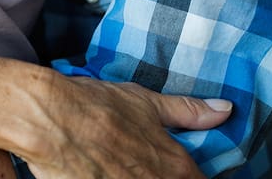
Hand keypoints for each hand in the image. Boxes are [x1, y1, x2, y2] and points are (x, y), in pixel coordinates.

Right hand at [20, 74, 231, 178]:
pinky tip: (102, 173)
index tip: (180, 168)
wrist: (46, 118)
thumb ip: (187, 111)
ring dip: (134, 177)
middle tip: (137, 162)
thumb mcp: (143, 101)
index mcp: (176, 166)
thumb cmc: (93, 105)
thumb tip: (225, 110)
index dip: (191, 175)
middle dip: (162, 175)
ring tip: (118, 166)